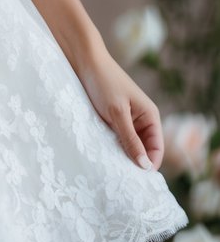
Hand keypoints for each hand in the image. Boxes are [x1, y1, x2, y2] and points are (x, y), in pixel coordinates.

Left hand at [75, 48, 163, 171]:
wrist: (84, 61)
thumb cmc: (104, 82)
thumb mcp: (117, 113)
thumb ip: (130, 139)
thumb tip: (144, 166)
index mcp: (150, 116)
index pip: (156, 149)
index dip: (148, 165)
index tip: (135, 181)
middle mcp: (141, 119)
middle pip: (143, 150)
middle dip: (134, 162)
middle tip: (120, 178)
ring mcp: (126, 119)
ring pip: (128, 145)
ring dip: (121, 155)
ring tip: (110, 168)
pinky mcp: (111, 118)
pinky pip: (116, 138)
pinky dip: (111, 146)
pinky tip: (101, 154)